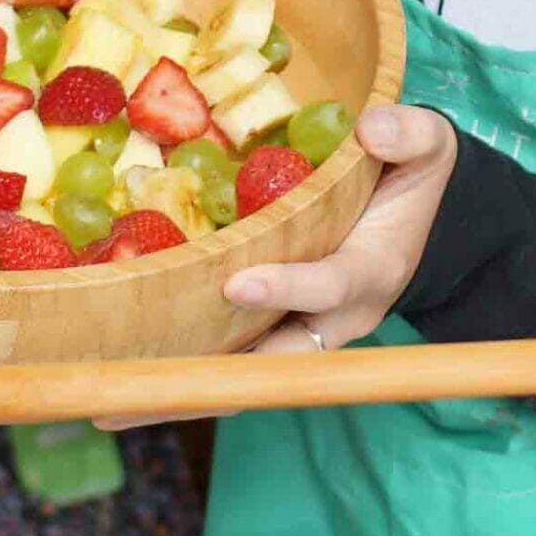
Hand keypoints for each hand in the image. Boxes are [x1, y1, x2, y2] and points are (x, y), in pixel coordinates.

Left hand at [91, 106, 457, 422]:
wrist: (417, 220)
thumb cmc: (413, 177)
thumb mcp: (430, 146)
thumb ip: (409, 135)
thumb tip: (372, 128)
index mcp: (372, 272)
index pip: (329, 286)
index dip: (287, 287)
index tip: (237, 284)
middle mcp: (333, 321)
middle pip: (270, 363)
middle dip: (208, 381)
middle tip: (138, 389)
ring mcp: (301, 334)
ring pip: (238, 376)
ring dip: (177, 393)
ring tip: (105, 406)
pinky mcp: (273, 333)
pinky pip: (225, 362)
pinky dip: (177, 372)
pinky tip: (116, 381)